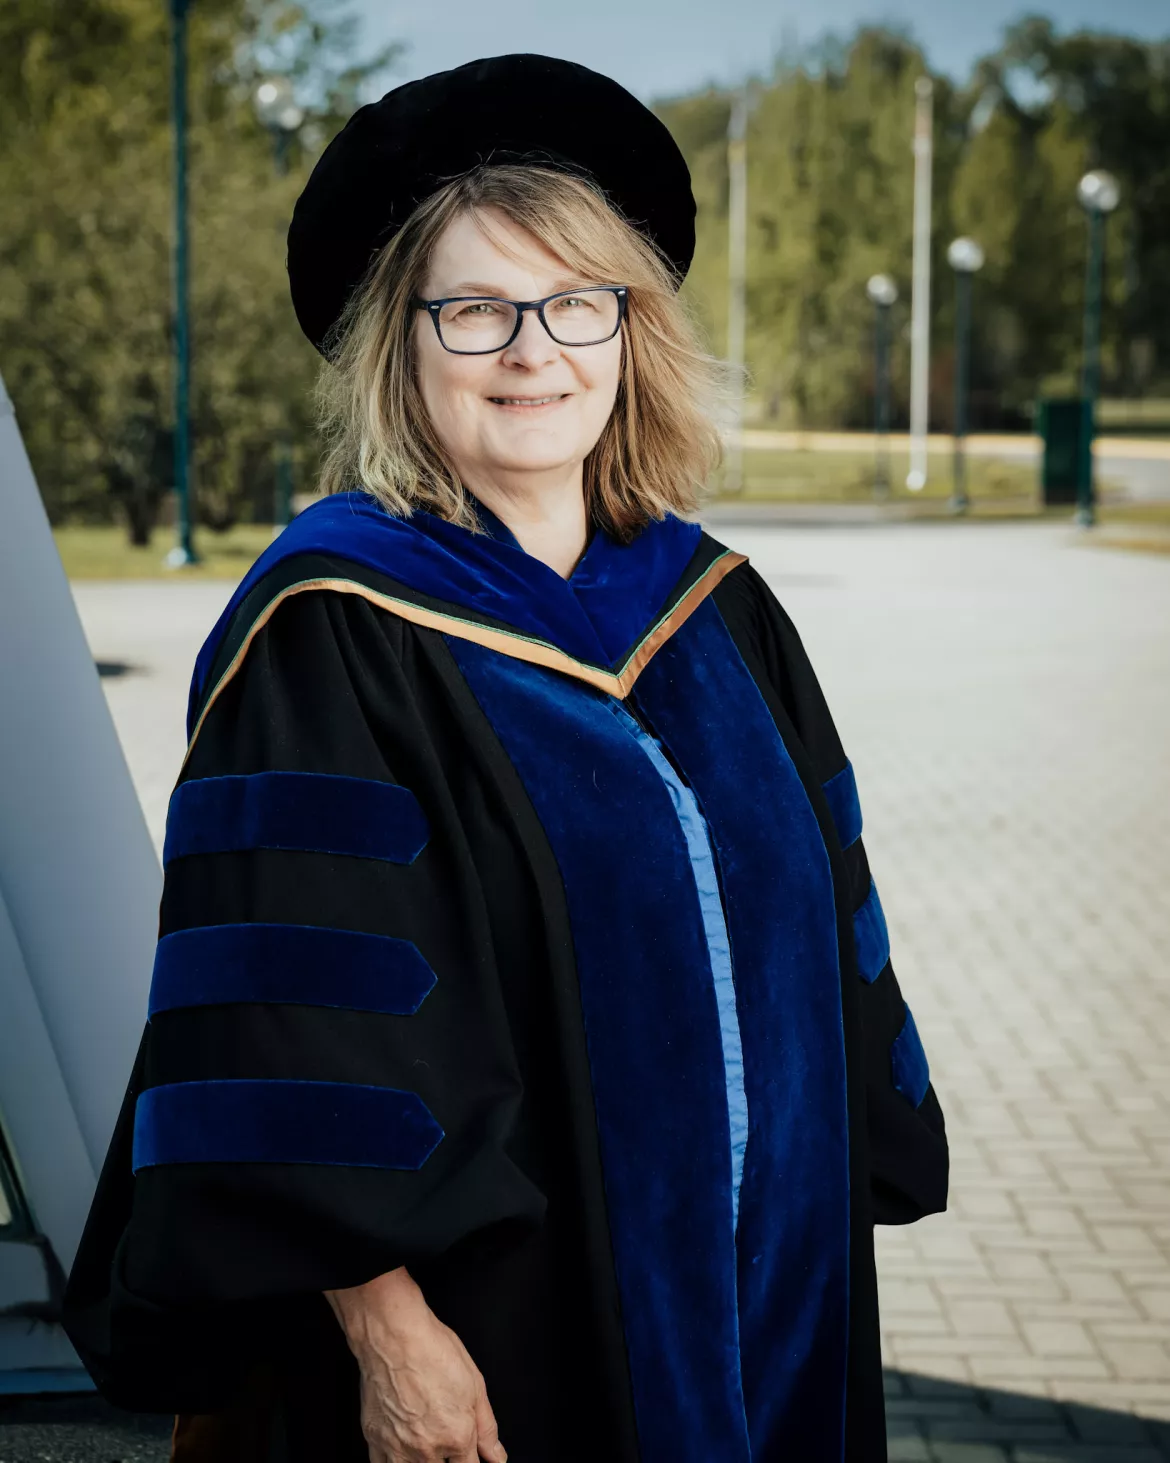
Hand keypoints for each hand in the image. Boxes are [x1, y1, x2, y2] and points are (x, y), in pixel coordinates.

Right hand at [326, 1266, 506, 1462]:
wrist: (392, 1335)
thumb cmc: (431, 1350)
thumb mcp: (474, 1384)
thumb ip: (487, 1428)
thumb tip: (496, 1455)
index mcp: (456, 1436)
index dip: (473, 1462)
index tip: (470, 1455)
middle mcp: (427, 1448)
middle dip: (448, 1457)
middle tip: (444, 1431)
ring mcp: (398, 1448)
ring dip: (422, 1460)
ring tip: (424, 1437)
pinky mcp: (374, 1441)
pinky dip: (396, 1460)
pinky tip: (402, 1446)